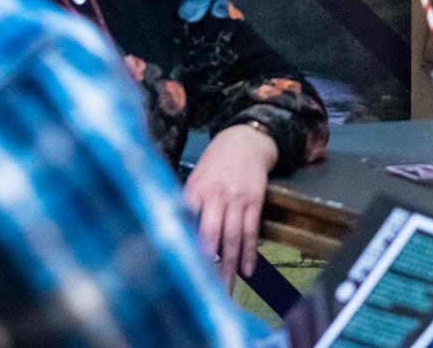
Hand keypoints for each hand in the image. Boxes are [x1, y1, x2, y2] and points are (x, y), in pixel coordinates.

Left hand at [184, 124, 278, 287]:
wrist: (245, 140)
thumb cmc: (214, 163)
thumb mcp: (195, 178)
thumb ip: (187, 205)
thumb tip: (178, 237)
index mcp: (195, 190)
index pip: (187, 223)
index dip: (185, 248)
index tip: (180, 272)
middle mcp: (216, 194)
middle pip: (211, 235)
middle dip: (207, 266)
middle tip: (205, 292)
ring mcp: (237, 198)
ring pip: (233, 237)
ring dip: (230, 266)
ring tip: (226, 290)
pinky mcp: (255, 200)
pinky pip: (252, 230)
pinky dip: (250, 252)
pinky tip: (248, 270)